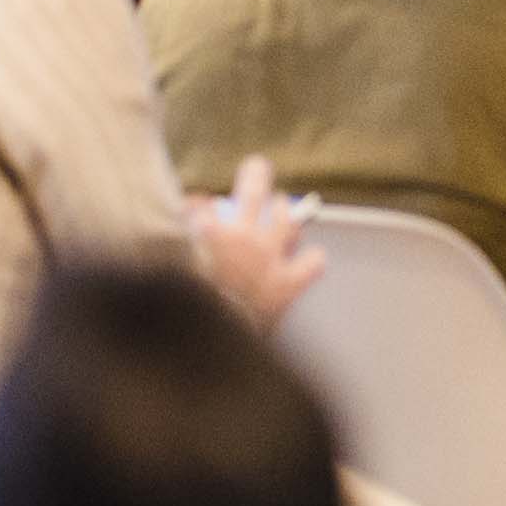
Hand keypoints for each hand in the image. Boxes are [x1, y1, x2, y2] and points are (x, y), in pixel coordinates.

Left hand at [190, 155, 325, 322]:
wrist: (201, 330)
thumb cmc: (228, 337)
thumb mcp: (256, 334)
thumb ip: (257, 321)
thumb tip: (249, 329)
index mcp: (284, 285)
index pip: (312, 262)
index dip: (309, 257)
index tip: (303, 255)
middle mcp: (268, 255)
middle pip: (285, 219)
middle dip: (282, 205)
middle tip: (279, 198)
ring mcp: (240, 238)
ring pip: (256, 197)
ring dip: (256, 180)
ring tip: (256, 169)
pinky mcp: (208, 229)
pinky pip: (204, 206)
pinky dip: (198, 204)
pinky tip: (193, 199)